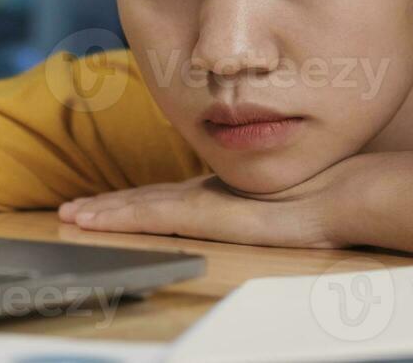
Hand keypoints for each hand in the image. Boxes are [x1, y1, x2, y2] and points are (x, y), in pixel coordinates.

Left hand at [56, 166, 349, 248]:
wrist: (340, 195)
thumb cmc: (325, 199)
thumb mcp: (285, 206)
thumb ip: (267, 207)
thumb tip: (273, 211)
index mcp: (225, 193)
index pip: (169, 198)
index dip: (135, 201)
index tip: (107, 205)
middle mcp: (208, 192)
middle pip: (146, 198)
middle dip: (109, 204)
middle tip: (73, 209)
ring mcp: (203, 201)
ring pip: (139, 206)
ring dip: (103, 211)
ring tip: (72, 215)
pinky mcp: (202, 213)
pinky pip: (148, 216)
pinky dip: (116, 217)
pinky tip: (92, 220)